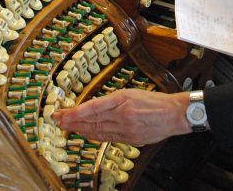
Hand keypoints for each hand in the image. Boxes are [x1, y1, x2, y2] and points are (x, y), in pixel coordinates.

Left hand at [51, 89, 189, 144]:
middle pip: (92, 119)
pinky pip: (107, 137)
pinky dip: (94, 135)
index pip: (93, 106)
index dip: (76, 112)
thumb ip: (115, 101)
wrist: (175, 114)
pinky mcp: (130, 138)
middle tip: (57, 120)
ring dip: (80, 129)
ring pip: (98, 129)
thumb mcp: (133, 93)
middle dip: (73, 120)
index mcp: (123, 99)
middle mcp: (122, 114)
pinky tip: (85, 134)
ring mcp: (126, 128)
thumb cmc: (156, 101)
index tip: (63, 113)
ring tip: (67, 127)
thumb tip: (95, 107)